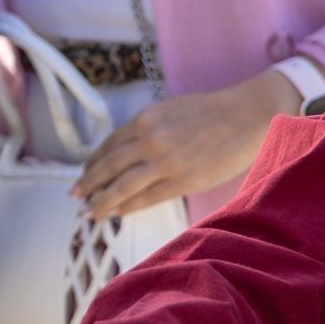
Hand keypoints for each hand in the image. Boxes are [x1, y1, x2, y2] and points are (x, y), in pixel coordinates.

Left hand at [73, 69, 297, 219]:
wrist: (248, 115)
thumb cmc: (212, 112)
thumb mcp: (170, 111)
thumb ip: (147, 130)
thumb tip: (126, 152)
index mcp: (145, 120)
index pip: (108, 146)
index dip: (94, 163)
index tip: (86, 173)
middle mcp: (149, 140)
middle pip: (108, 167)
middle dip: (88, 183)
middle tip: (76, 195)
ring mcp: (165, 162)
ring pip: (121, 187)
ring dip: (101, 202)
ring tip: (91, 211)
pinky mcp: (182, 181)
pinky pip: (146, 198)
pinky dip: (128, 207)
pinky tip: (118, 212)